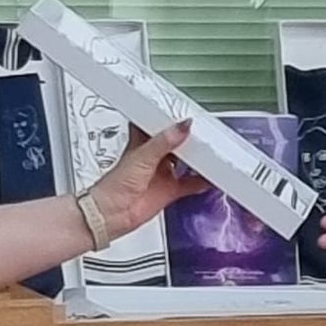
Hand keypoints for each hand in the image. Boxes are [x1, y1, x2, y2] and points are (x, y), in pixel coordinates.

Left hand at [87, 121, 207, 238]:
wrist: (112, 213)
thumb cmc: (116, 185)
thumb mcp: (143, 156)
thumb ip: (164, 141)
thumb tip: (182, 126)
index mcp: (143, 142)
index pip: (158, 125)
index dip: (171, 119)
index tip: (187, 112)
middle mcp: (153, 157)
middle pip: (176, 143)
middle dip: (190, 139)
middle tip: (205, 132)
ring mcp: (162, 173)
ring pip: (185, 162)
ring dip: (198, 159)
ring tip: (212, 151)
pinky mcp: (169, 190)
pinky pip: (190, 184)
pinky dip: (202, 181)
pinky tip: (212, 177)